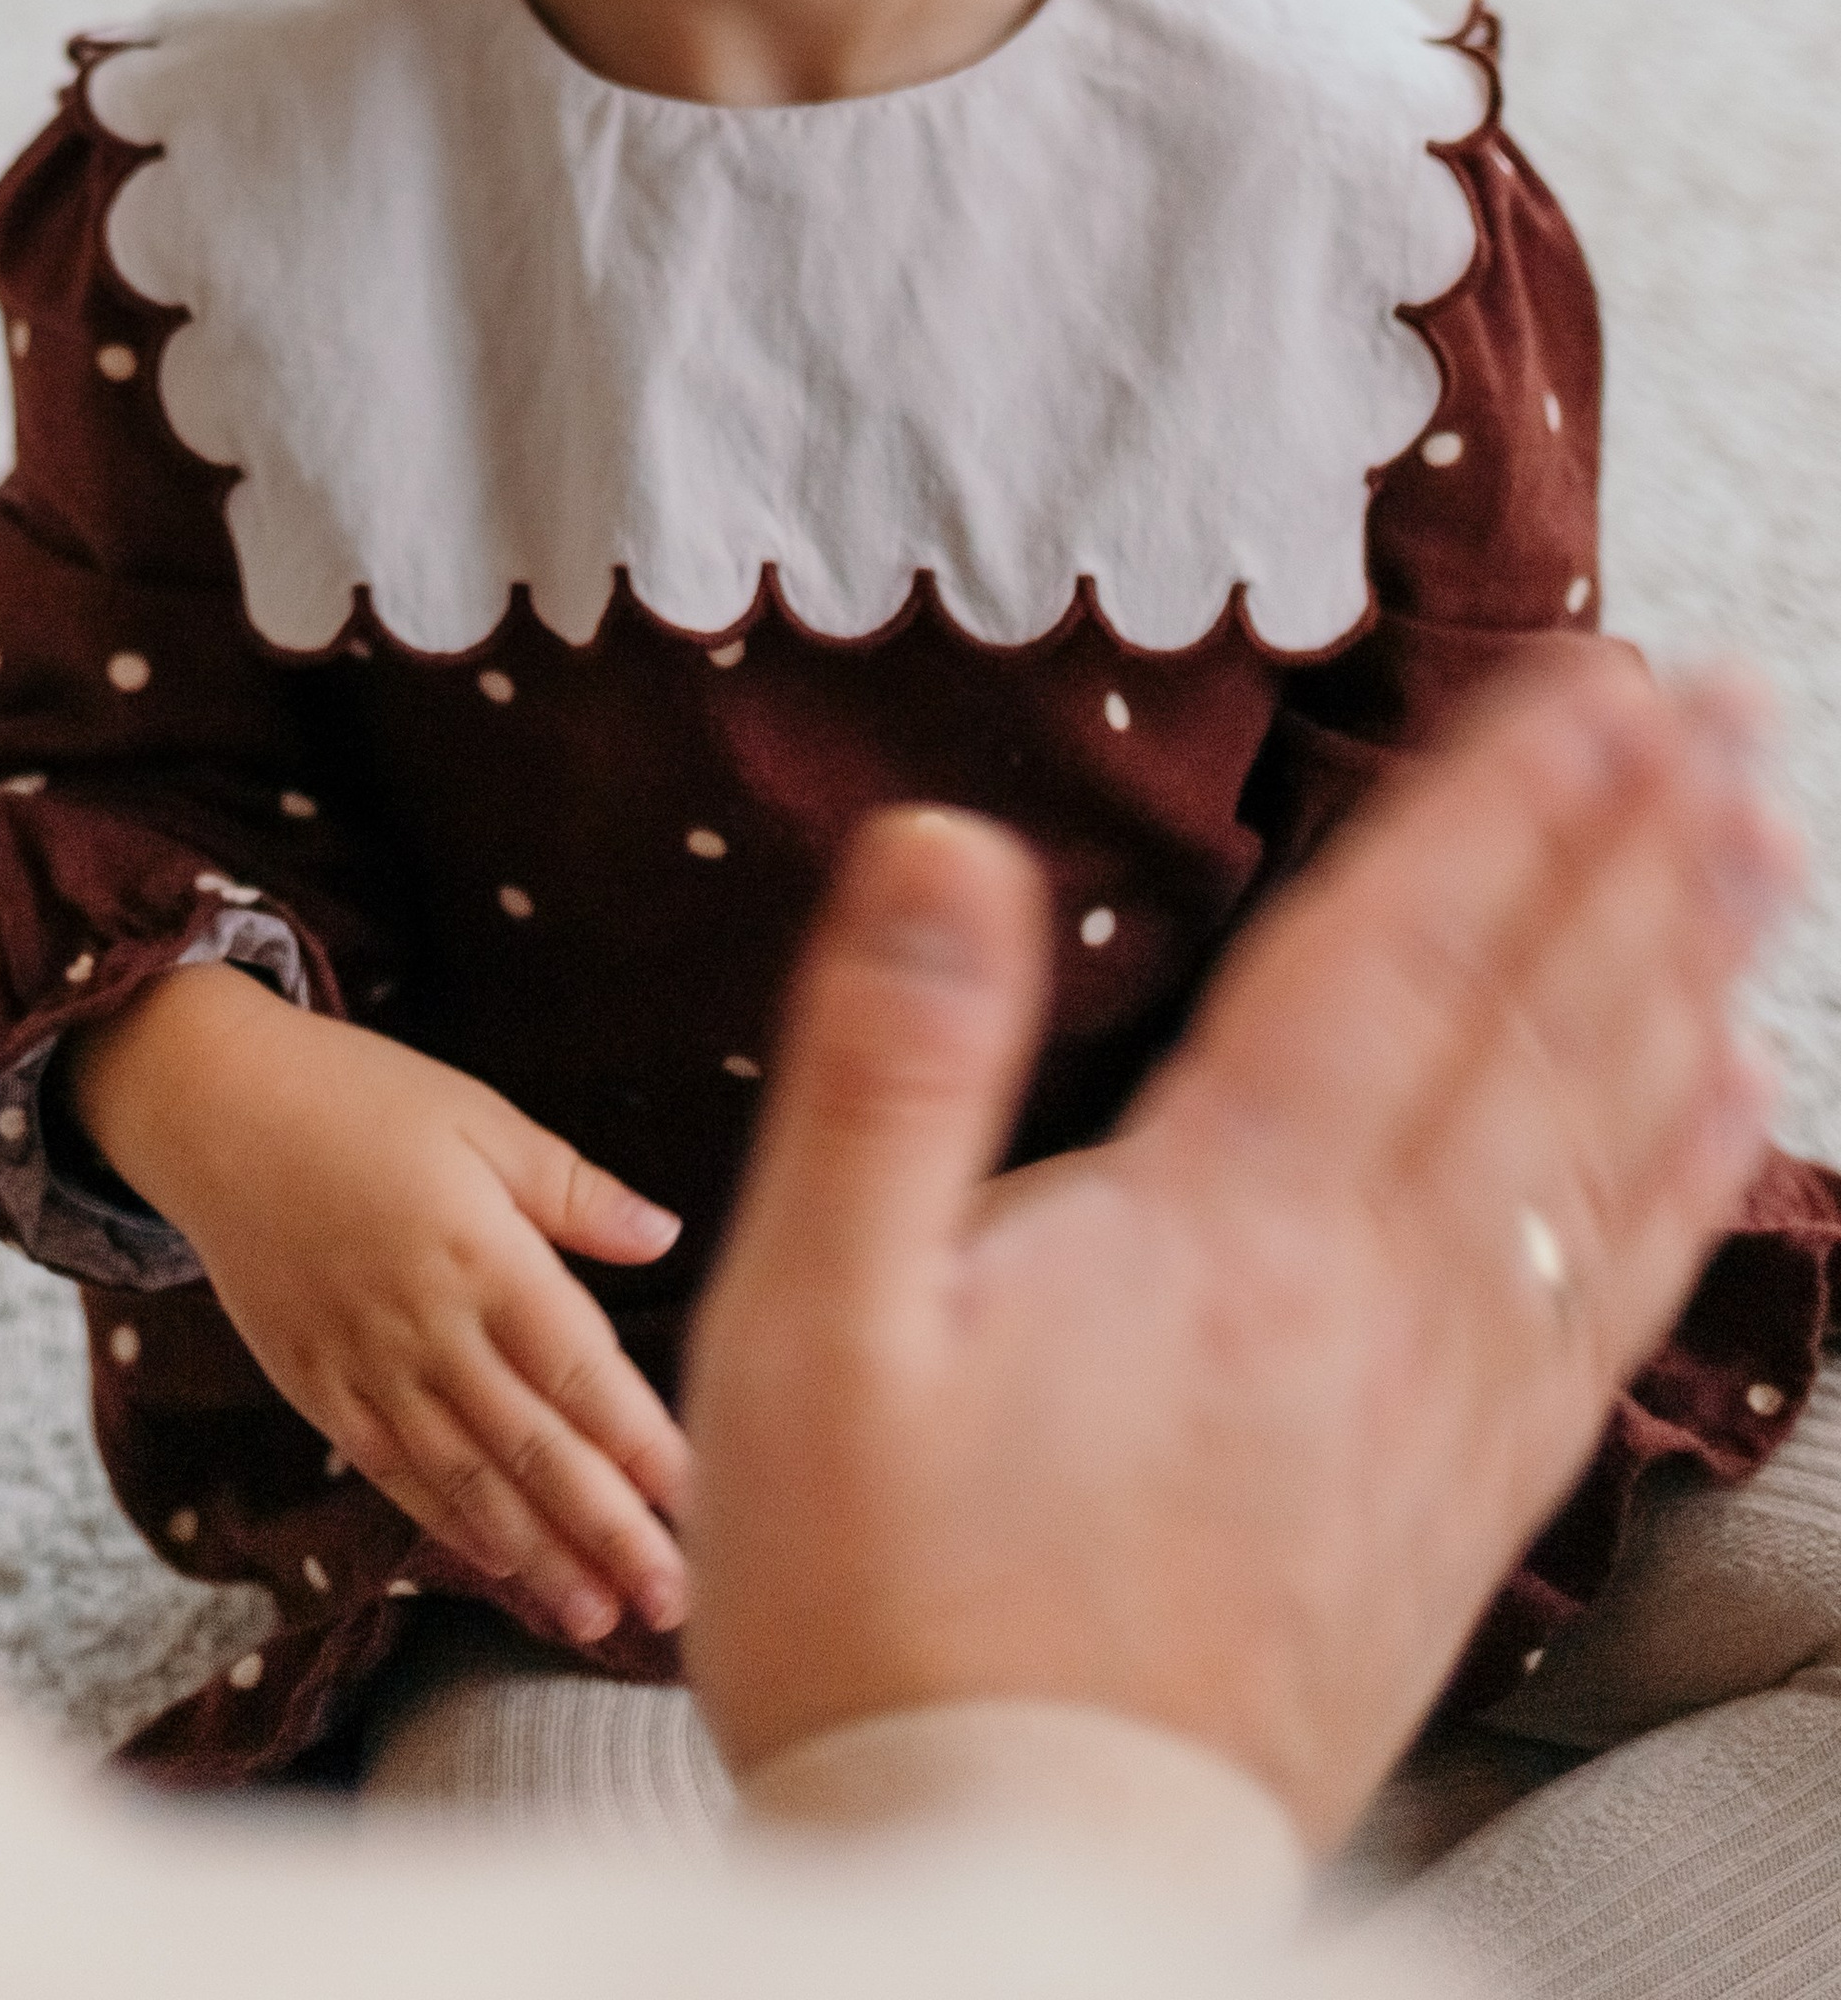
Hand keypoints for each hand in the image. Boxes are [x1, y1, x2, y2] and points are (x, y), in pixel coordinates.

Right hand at [67, 966, 690, 1645]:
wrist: (214, 1107)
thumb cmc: (361, 1096)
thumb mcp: (478, 1118)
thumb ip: (572, 1190)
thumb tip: (665, 1234)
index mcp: (482, 1254)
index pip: (578, 1369)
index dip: (641, 1442)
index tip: (702, 1498)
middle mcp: (427, 1326)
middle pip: (532, 1446)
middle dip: (608, 1529)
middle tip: (675, 1599)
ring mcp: (366, 1366)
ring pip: (467, 1479)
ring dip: (537, 1552)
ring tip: (599, 1615)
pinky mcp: (316, 1385)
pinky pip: (393, 1471)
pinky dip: (449, 1523)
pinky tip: (498, 1563)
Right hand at [684, 643, 1794, 1849]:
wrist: (995, 1895)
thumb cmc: (885, 1619)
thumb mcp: (814, 1332)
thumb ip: (888, 1073)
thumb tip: (942, 846)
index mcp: (1219, 1233)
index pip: (1394, 963)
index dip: (1502, 808)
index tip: (1597, 682)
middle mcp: (1366, 1300)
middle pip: (1532, 1029)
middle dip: (1635, 849)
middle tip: (1725, 708)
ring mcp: (1432, 1410)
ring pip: (1595, 1151)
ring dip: (1684, 979)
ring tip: (1759, 853)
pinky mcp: (1454, 1512)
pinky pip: (1606, 1312)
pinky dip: (1684, 1194)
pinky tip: (1729, 1121)